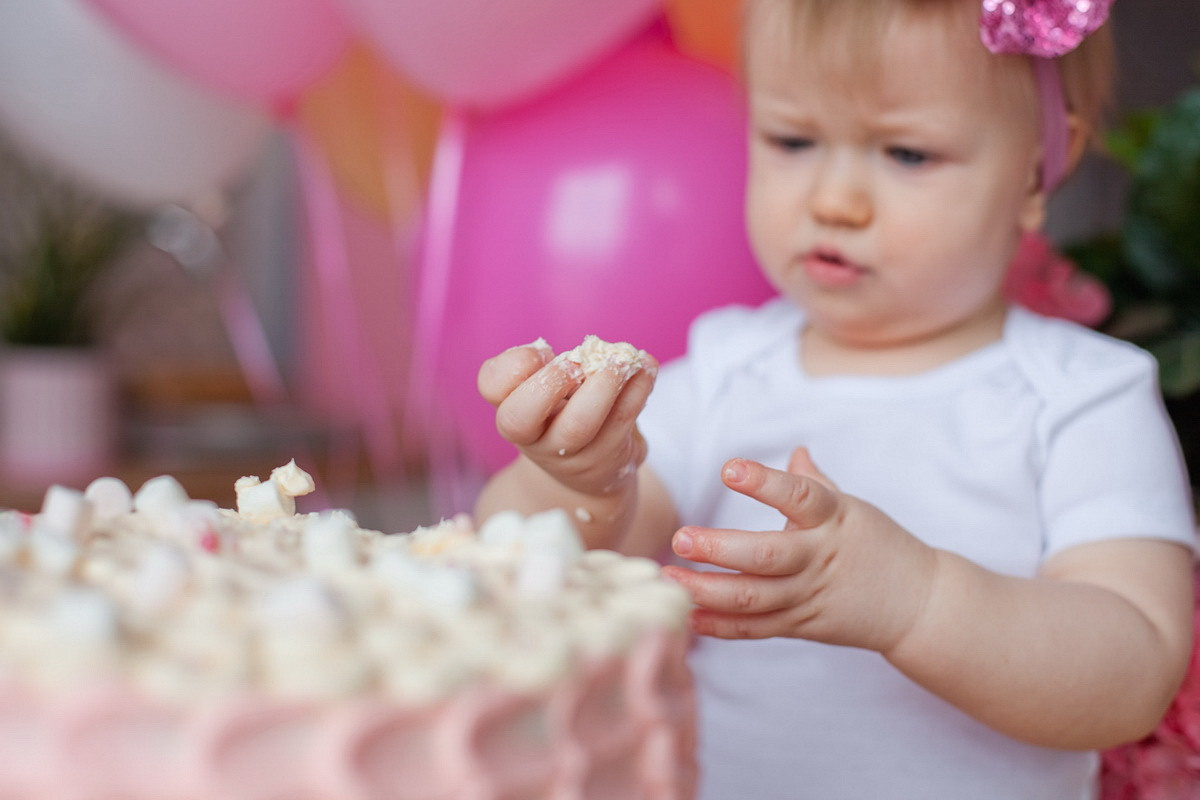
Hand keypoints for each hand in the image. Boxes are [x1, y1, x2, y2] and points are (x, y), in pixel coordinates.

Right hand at [477, 341, 656, 497]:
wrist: (588, 474)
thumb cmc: (563, 415)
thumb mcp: (549, 390)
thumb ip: (556, 367)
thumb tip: (591, 352)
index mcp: (511, 407)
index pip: (492, 386)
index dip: (512, 365)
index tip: (542, 351)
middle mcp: (531, 437)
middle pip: (520, 418)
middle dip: (548, 383)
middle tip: (577, 363)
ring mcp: (567, 455)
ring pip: (578, 424)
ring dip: (603, 385)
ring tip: (623, 361)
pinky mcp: (605, 460)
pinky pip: (621, 422)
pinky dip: (638, 389)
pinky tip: (647, 368)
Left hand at [662, 448, 937, 653]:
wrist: (919, 604)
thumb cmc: (878, 545)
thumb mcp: (853, 507)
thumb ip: (816, 482)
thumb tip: (796, 450)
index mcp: (833, 518)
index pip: (799, 495)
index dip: (764, 482)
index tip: (729, 468)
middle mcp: (818, 557)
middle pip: (766, 556)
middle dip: (720, 549)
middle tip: (680, 537)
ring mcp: (809, 595)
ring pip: (754, 597)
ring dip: (708, 591)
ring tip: (670, 579)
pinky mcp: (803, 625)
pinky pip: (757, 628)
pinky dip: (721, 626)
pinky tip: (687, 615)